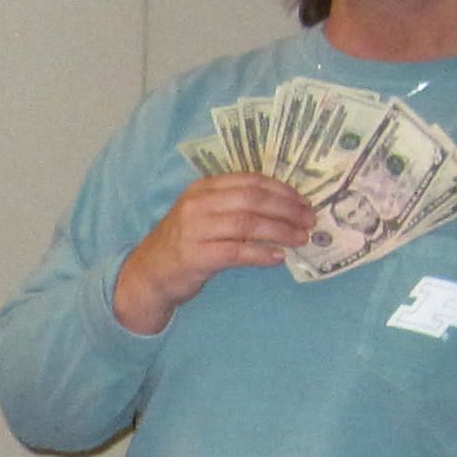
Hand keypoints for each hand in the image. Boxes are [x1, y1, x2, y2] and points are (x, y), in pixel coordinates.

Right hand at [112, 174, 319, 334]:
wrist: (147, 275)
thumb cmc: (182, 244)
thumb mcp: (203, 215)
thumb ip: (234, 206)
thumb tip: (284, 207)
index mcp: (203, 189)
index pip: (251, 181)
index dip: (283, 190)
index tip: (304, 202)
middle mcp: (198, 205)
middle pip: (253, 200)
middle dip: (288, 210)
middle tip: (309, 221)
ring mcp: (195, 230)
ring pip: (249, 224)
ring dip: (281, 231)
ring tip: (301, 239)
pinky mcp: (196, 256)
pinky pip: (237, 252)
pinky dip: (262, 254)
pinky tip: (278, 257)